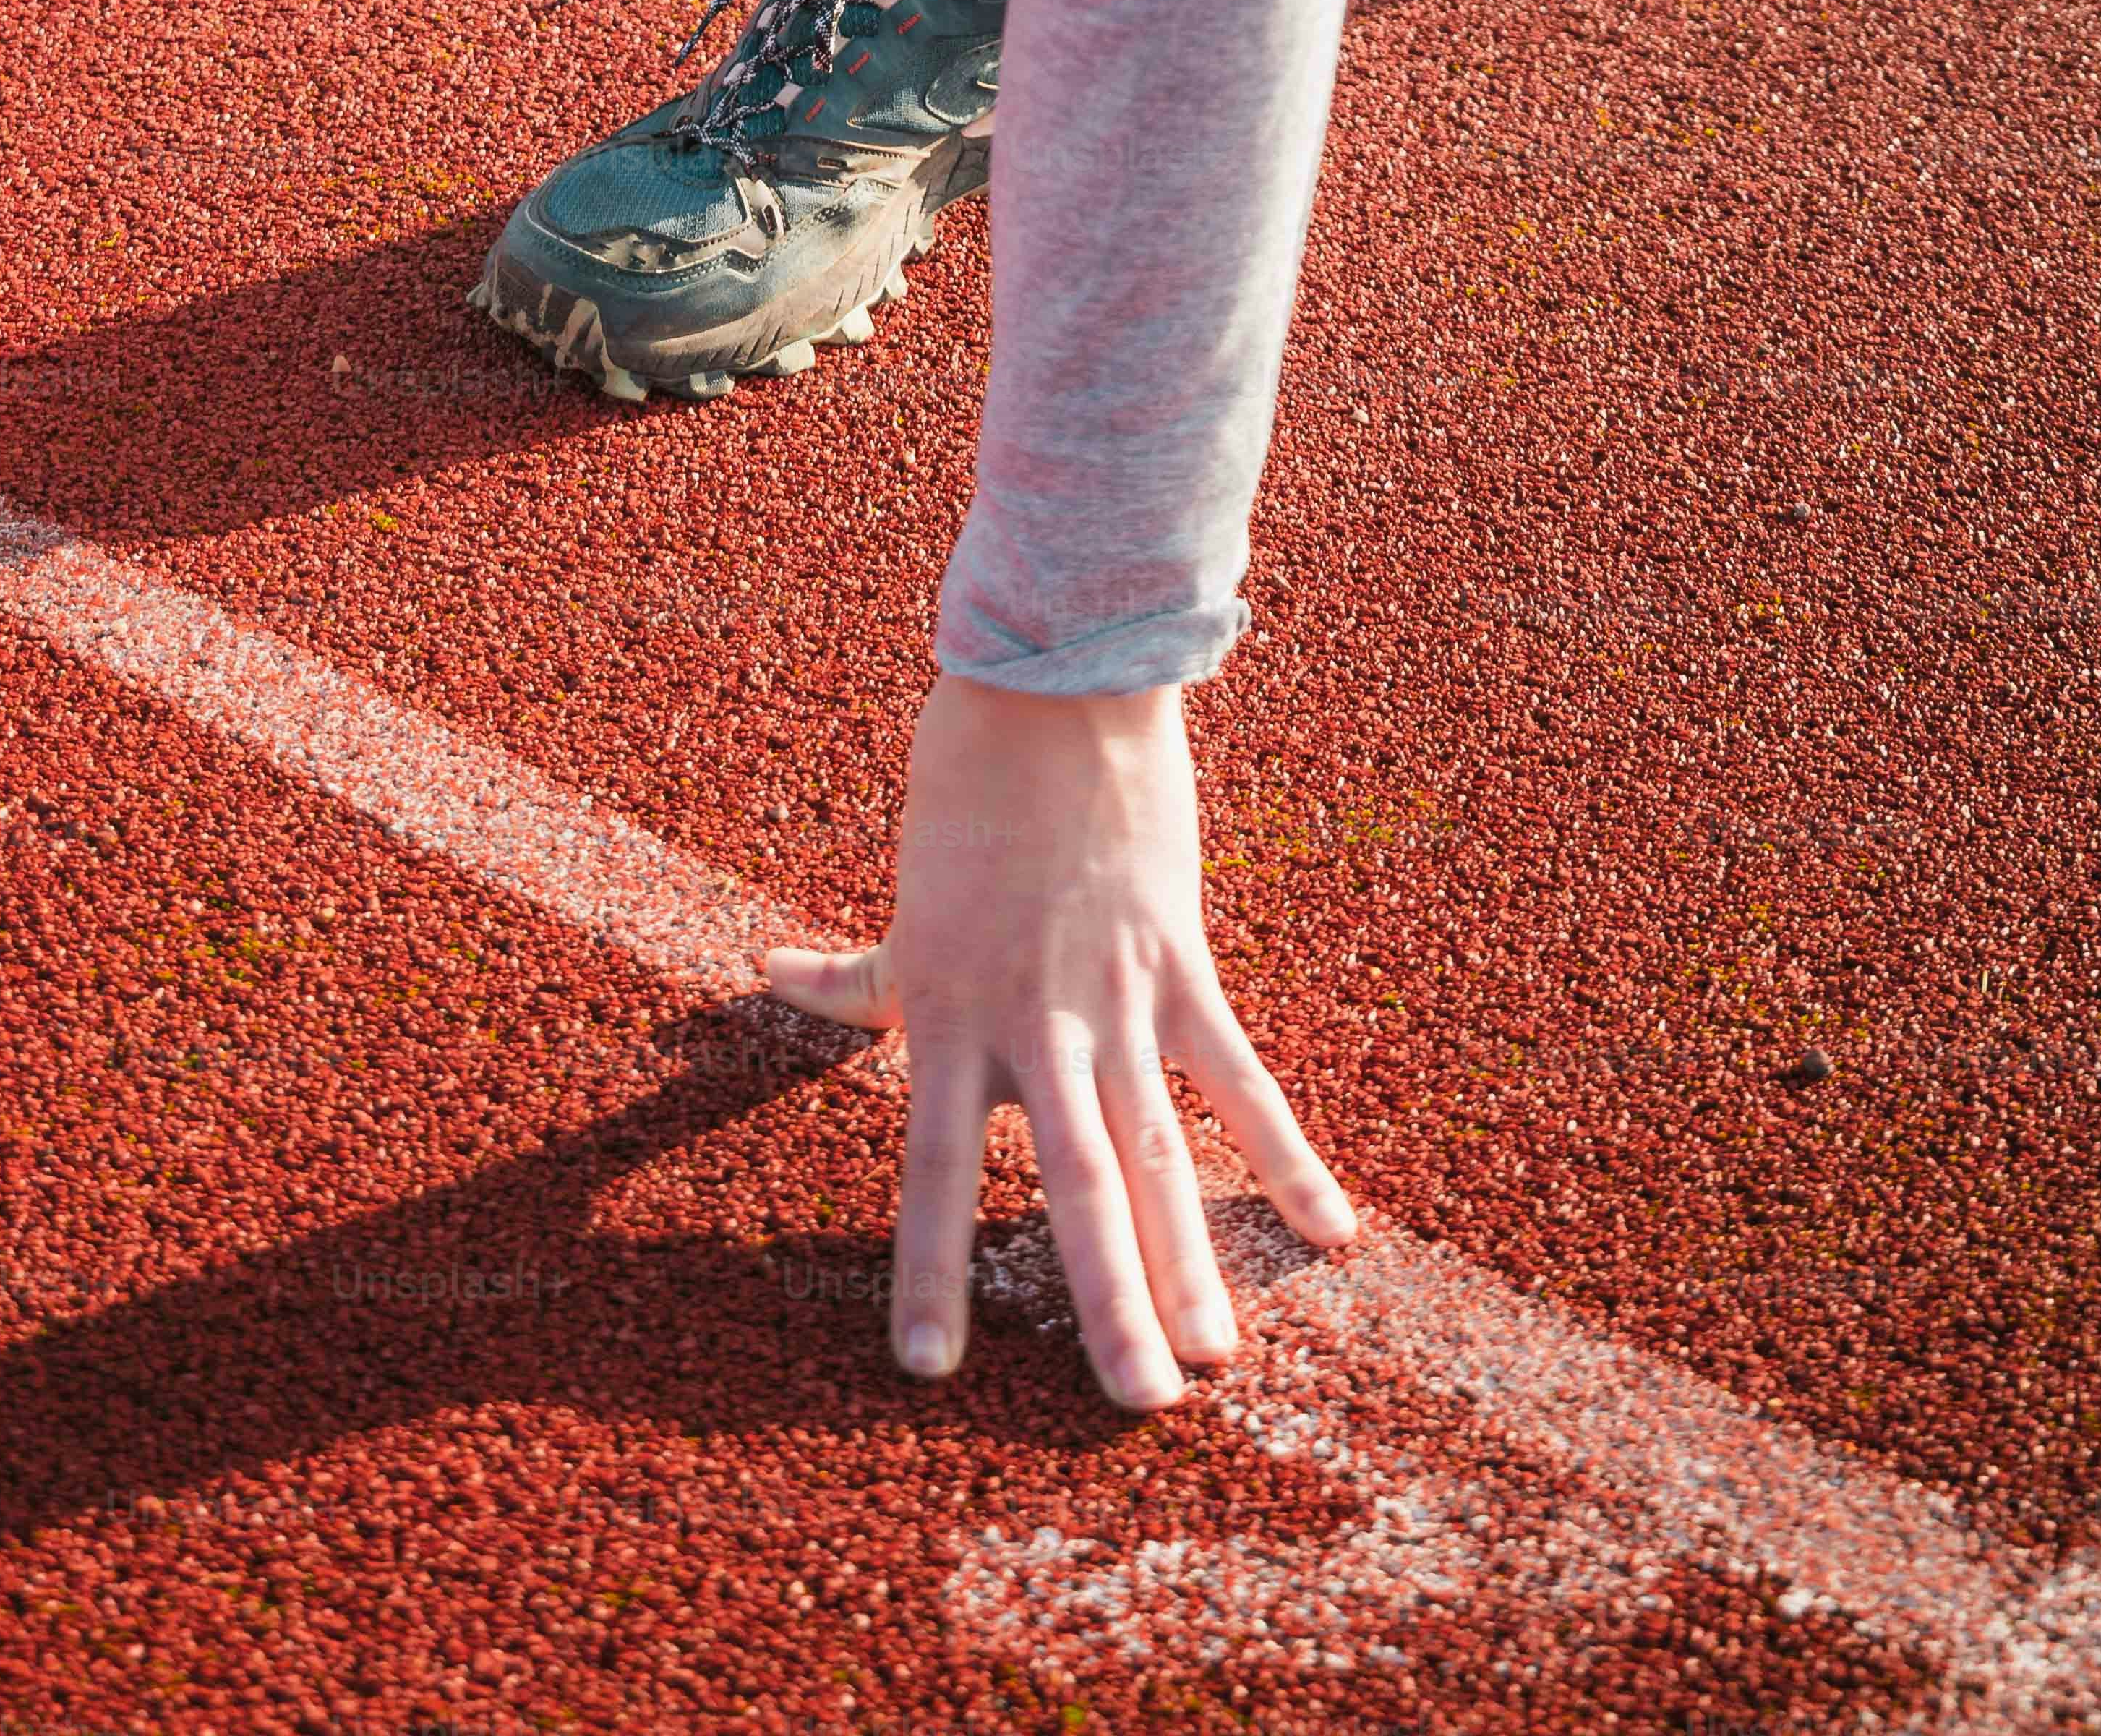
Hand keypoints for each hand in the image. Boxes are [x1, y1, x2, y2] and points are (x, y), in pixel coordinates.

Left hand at [764, 675, 1356, 1410]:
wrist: (1051, 693)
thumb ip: (856, 972)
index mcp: (947, 1016)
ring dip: (1193, 1261)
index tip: (927, 1369)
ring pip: (1160, 1153)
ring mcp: (1117, 999)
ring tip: (1218, 1360)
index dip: (933, 1269)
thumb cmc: (963, 791)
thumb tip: (768, 976)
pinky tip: (1332, 1233)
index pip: (935, 1171)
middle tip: (1135, 1407)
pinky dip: (1289, 1154)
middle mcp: (1032, 1025)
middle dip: (1105, 1304)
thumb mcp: (907, 898)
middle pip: (1072, 1187)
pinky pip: (1242, 1077)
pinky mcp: (1186, 964)